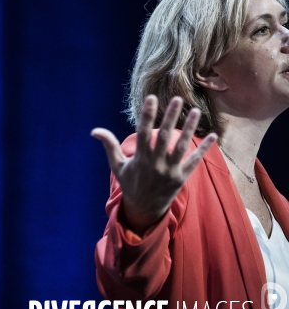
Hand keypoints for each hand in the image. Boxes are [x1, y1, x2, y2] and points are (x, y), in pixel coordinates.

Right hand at [91, 95, 216, 233]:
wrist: (144, 210)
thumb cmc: (130, 183)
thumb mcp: (117, 166)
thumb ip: (109, 146)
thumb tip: (94, 131)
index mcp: (140, 159)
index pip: (144, 133)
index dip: (147, 115)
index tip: (151, 98)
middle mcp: (156, 164)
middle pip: (164, 138)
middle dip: (171, 117)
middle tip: (178, 99)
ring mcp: (170, 171)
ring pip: (181, 147)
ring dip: (189, 129)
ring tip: (195, 111)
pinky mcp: (182, 178)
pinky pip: (194, 161)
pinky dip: (204, 149)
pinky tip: (214, 135)